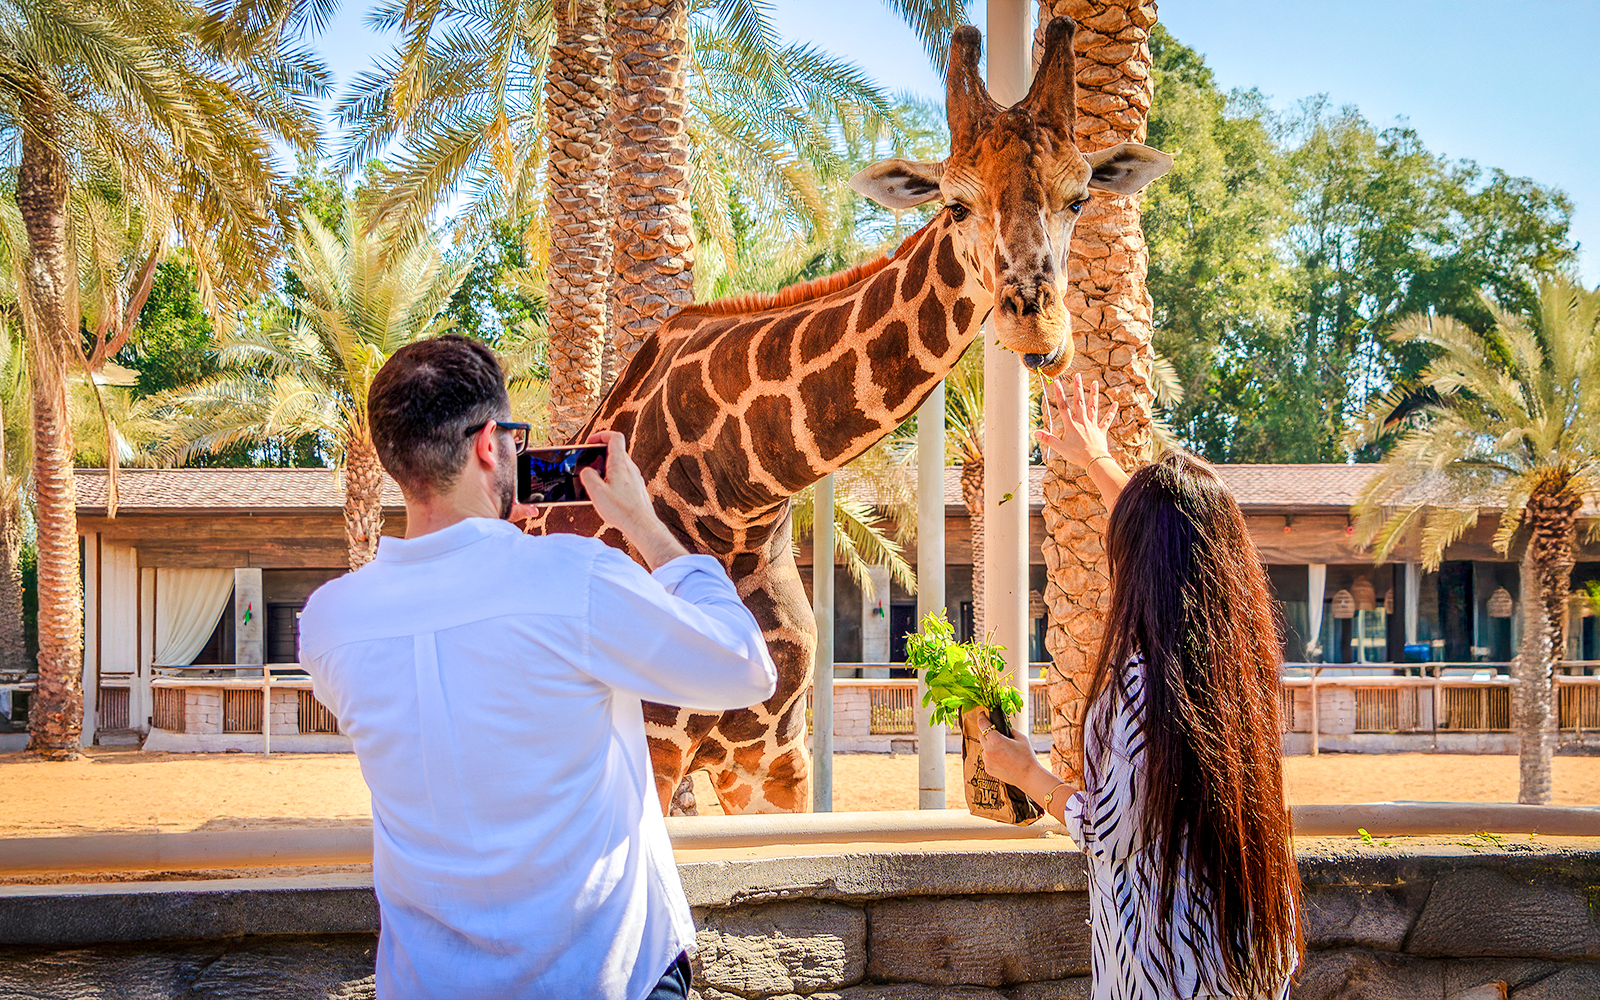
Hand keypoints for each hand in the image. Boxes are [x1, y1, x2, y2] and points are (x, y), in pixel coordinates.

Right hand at [578, 431, 689, 568]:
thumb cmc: (621, 510)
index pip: (615, 437)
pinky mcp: (637, 488)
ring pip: (619, 465)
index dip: (601, 435)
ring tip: (595, 481)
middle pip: (616, 451)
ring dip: (606, 468)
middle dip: (600, 454)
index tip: (590, 443)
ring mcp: (635, 478)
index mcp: (620, 464)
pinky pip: (623, 477)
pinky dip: (613, 478)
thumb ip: (588, 477)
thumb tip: (586, 471)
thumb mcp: (597, 493)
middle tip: (588, 464)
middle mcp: (630, 468)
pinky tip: (606, 493)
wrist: (641, 525)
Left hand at [967, 706, 1043, 788]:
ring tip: (1002, 749)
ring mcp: (987, 760)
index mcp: (996, 741)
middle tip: (996, 732)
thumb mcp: (1021, 738)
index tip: (982, 715)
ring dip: (989, 745)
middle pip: (981, 736)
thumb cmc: (1026, 757)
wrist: (1028, 776)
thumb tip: (1003, 725)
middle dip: (987, 732)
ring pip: (984, 747)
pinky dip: (991, 755)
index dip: (981, 718)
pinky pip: (987, 757)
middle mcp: (988, 750)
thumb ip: (1009, 730)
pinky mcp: (987, 768)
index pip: (982, 725)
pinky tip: (1002, 758)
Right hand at [1036, 373, 1115, 467]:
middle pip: (1079, 402)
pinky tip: (1116, 404)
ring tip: (1095, 383)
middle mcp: (1082, 422)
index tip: (1057, 382)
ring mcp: (1093, 425)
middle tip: (1077, 375)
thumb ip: (1048, 439)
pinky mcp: (1101, 431)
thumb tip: (1035, 433)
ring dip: (1094, 395)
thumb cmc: (1077, 455)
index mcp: (1071, 425)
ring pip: (1093, 407)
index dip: (1059, 393)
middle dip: (1078, 388)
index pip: (1063, 406)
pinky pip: (1107, 420)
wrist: (1094, 460)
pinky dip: (1111, 412)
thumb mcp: (1060, 448)